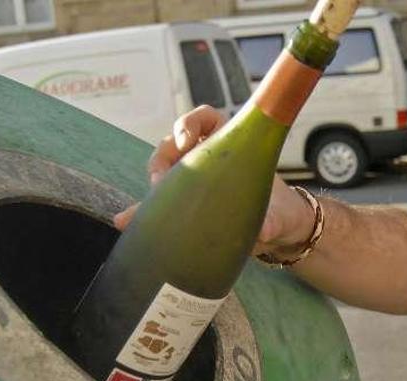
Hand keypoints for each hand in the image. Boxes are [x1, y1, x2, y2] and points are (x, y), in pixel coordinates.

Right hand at [113, 105, 316, 257]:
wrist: (277, 235)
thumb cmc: (280, 212)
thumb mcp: (279, 215)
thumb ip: (273, 220)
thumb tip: (264, 229)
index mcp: (229, 145)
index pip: (204, 119)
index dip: (190, 122)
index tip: (187, 139)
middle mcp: (206, 159)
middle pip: (173, 145)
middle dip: (164, 158)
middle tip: (163, 180)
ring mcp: (193, 183)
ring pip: (162, 173)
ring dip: (153, 185)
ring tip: (148, 205)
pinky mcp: (184, 209)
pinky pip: (158, 206)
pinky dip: (140, 213)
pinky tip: (126, 223)